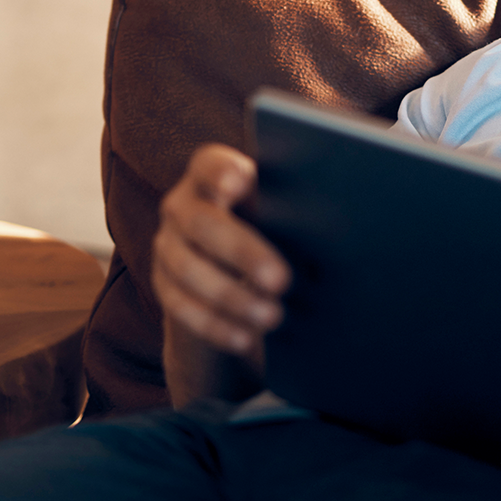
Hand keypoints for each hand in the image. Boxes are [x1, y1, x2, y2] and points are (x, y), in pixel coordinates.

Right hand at [153, 143, 289, 356]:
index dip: (221, 171)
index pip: (209, 164)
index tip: (239, 181)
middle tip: (281, 280)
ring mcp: (168, 245)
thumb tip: (336, 228)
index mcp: (213, 175)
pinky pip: (181, 307)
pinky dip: (215, 325)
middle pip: (203, 222)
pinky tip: (244, 337)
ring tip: (274, 316)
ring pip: (189, 269)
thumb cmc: (279, 229)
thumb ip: (293, 211)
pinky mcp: (164, 285)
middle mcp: (182, 205)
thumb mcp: (284, 215)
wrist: (242, 274)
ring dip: (232, 297)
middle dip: (242, 252)